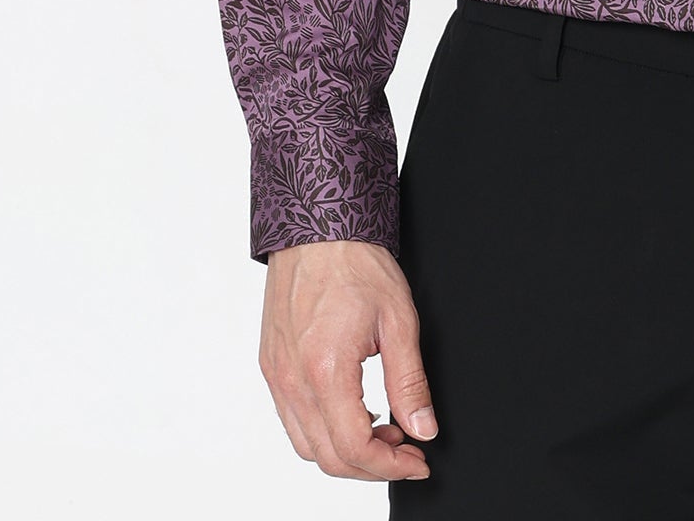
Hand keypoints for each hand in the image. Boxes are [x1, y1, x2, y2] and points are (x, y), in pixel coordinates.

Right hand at [258, 238, 435, 480]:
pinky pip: (292, 419)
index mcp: (325, 369)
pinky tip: (351, 409)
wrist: (316, 227)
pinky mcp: (270, 365)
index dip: (391, 467)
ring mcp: (276, 374)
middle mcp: (292, 379)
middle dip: (371, 466)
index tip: (417, 460)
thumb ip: (410, 383)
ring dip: (345, 451)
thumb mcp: (399, 320)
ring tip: (380, 427)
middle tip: (404, 448)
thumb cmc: (355, 262)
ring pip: (305, 445)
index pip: (355, 449)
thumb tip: (423, 429)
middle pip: (328, 458)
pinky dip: (322, 430)